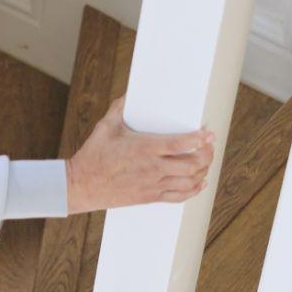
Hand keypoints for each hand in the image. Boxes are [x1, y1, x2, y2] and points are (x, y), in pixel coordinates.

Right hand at [64, 97, 215, 214]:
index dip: (199, 139)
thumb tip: (130, 94)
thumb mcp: (105, 126)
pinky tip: (199, 183)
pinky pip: (179, 196)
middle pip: (192, 164)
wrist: (81, 185)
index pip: (181, 143)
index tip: (209, 134)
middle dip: (207, 155)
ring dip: (203, 171)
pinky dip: (194, 190)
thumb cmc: (93, 155)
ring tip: (206, 162)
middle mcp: (153, 167)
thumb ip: (120, 108)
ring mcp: (153, 184)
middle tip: (210, 147)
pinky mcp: (150, 197)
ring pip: (189, 181)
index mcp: (145, 148)